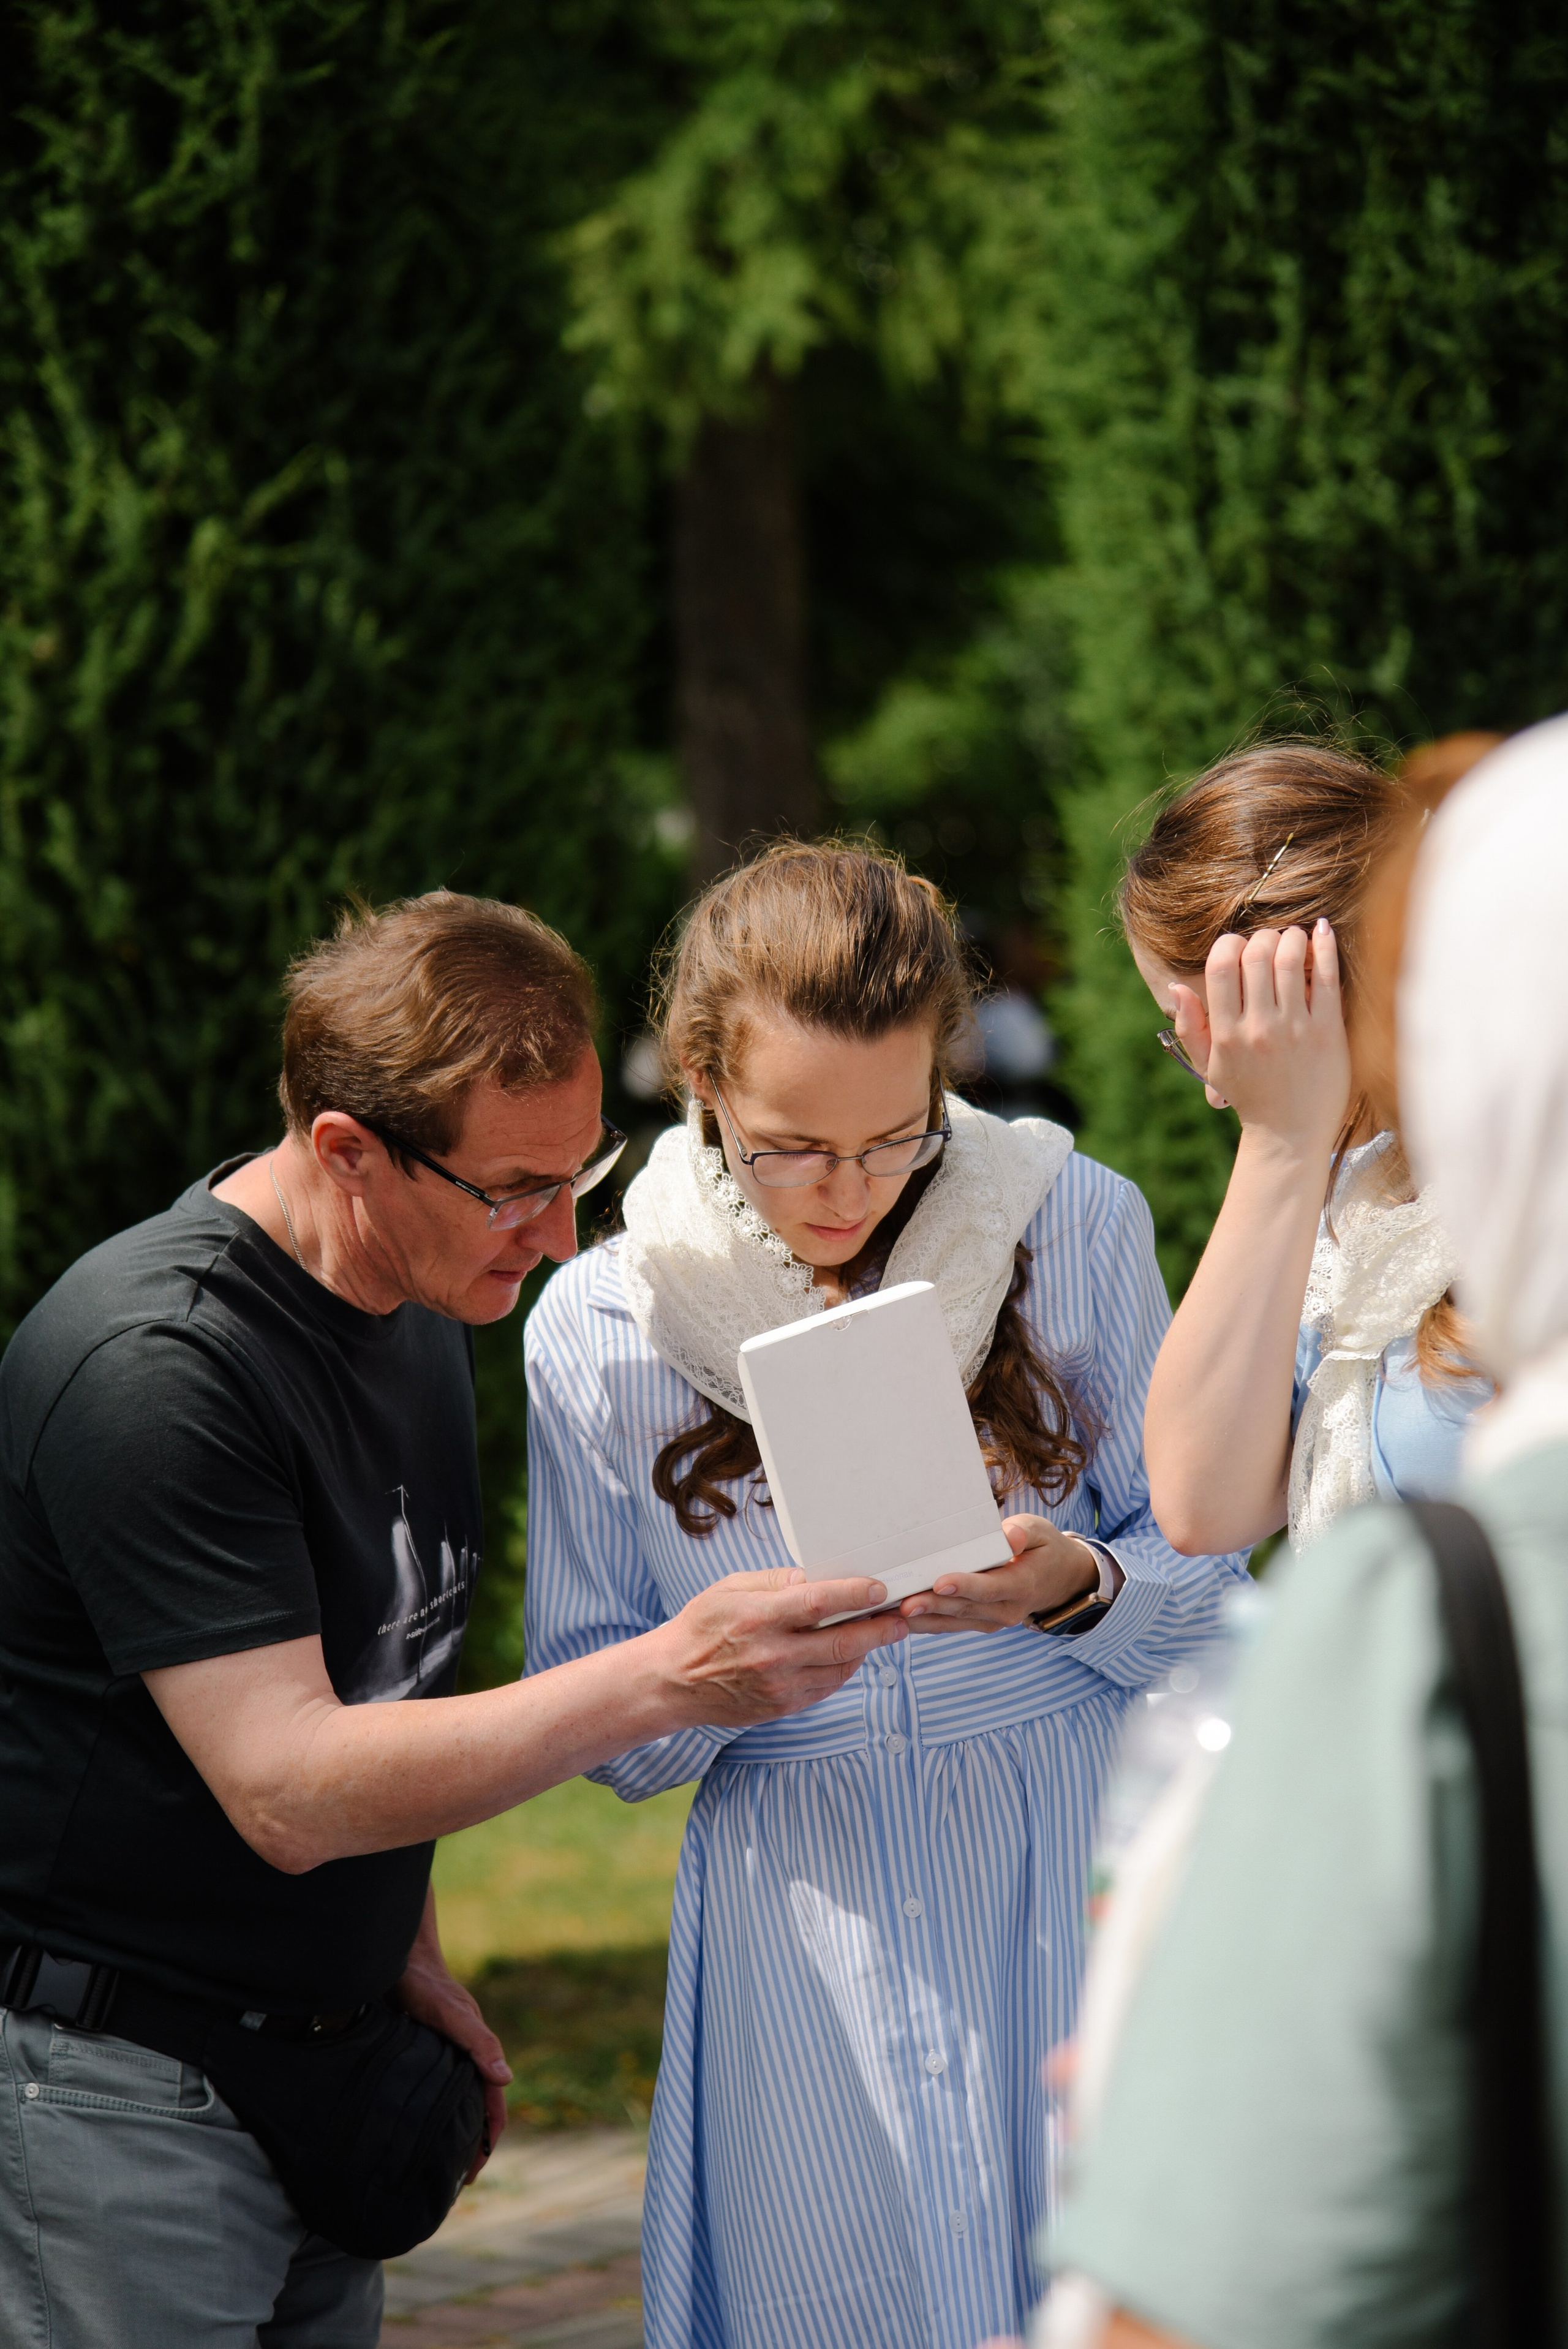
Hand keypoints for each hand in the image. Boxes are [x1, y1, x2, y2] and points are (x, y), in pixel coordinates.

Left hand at [394, 1888, 510, 2180]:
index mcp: (477, 2049)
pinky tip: (411, 2126)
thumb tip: (507, 2080)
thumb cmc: (424, 1984)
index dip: (487, 2138)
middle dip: (472, 2142)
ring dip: (451, 2130)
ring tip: (436, 2163)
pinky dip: (430, 2112)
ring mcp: (441, 2052)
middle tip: (455, 2180)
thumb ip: (479, 2043)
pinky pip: (431, 2088)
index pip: (491, 2103)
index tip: (474, 2173)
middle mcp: (462, 2054)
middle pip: (475, 2106)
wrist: (393, 1955)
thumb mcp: (451, 2014)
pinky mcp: (418, 2049)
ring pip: (453, 2100)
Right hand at [655, 1567, 907, 1725]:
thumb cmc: (701, 1626)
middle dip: (879, 1629)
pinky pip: (825, 1688)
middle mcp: (772, 1656)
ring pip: (840, 1669)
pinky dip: (843, 1670)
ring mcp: (778, 1686)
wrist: (673, 1681)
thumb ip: (776, 1582)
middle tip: (901, 1618)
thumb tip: (817, 1578)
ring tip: (882, 1633)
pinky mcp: (781, 1707)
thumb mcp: (731, 1588)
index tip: (880, 1588)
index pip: (819, 1603)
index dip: (856, 1595)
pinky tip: (850, 1655)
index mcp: (758, 1618)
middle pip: (842, 1643)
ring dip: (866, 1650)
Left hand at [899, 1514, 1101, 1633]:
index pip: (991, 1587)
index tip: (940, 1582)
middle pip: (965, 1608)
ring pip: (954, 1622)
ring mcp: (992, 1621)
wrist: (1059, 1580)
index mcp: (1022, 1584)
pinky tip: (899, 1619)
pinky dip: (926, 1623)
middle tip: (903, 1604)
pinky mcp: (980, 1623)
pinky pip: (951, 1626)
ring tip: (891, 1614)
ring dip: (923, 1619)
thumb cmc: (1043, 1547)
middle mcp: (1007, 1609)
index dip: (965, 1586)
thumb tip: (1010, 1536)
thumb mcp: (1039, 1531)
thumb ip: (1022, 1533)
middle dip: (933, 1606)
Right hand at [1172, 921, 1349, 1155]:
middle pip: (1256, 954)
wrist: (1291, 1134)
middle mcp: (1258, 1028)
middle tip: (1271, 943)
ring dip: (1292, 937)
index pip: (1221, 965)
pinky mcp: (1328, 1032)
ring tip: (1294, 940)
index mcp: (1226, 1034)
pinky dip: (1324, 946)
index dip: (1229, 944)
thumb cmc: (1250, 1095)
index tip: (1239, 948)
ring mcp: (1294, 1029)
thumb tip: (1176, 987)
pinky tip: (1321, 931)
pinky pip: (1327, 976)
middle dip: (1263, 937)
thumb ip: (1191, 1026)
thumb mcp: (1210, 1066)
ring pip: (1291, 958)